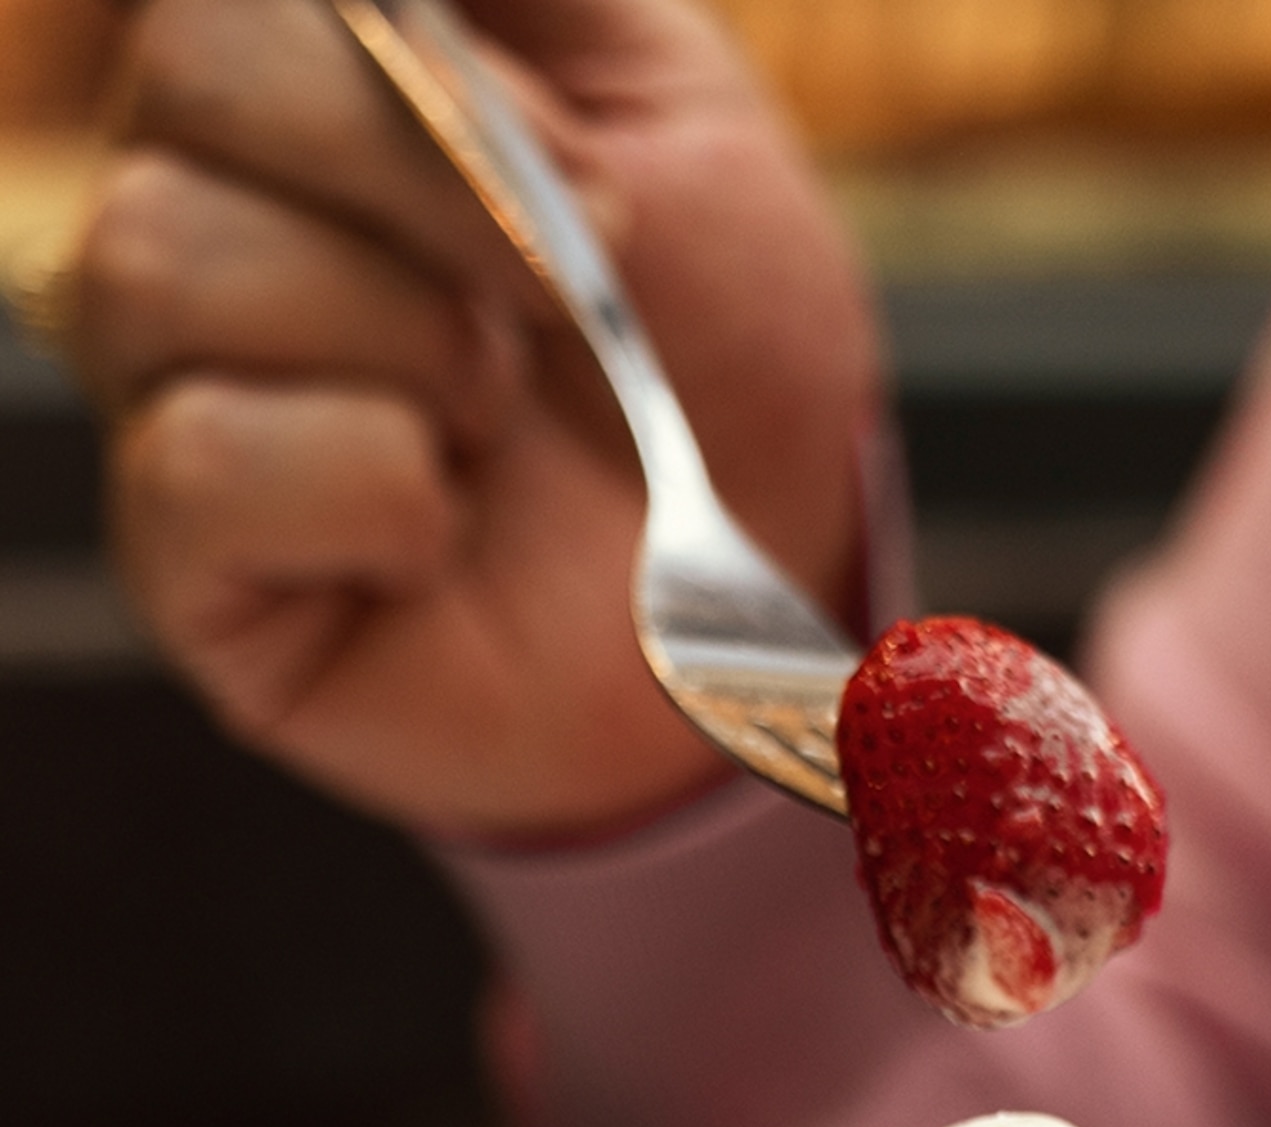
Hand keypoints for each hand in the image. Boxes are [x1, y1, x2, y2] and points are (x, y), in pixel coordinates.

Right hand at [71, 0, 880, 836]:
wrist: (771, 574)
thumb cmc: (713, 351)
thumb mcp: (660, 99)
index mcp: (301, 97)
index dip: (416, 70)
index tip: (588, 175)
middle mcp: (206, 220)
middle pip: (188, 82)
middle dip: (420, 182)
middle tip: (563, 305)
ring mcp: (177, 391)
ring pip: (159, 259)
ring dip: (398, 336)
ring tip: (497, 422)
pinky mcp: (189, 569)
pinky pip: (197, 463)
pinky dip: (364, 486)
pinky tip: (441, 535)